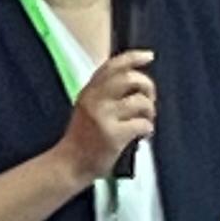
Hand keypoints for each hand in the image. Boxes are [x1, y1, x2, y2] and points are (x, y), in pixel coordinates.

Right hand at [61, 50, 156, 185]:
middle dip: (148, 87)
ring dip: (150, 112)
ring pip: (140, 102)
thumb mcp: (88, 108)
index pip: (112, 66)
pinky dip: (147, 129)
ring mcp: (103, 117)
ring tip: (144, 121)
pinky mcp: (112, 135)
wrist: (69, 164)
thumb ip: (105, 93)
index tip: (149, 56)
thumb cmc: (83, 138)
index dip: (133, 58)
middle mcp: (94, 100)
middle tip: (148, 100)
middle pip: (130, 78)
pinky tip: (141, 135)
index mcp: (88, 92)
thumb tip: (137, 82)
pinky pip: (143, 124)